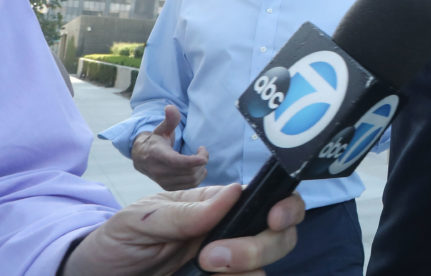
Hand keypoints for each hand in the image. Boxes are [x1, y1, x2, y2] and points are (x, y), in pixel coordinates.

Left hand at [62, 183, 304, 275]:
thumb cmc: (116, 242)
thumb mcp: (140, 220)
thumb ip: (185, 213)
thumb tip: (234, 192)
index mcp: (217, 207)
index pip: (269, 199)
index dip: (286, 207)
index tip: (274, 219)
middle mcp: (230, 235)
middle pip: (279, 237)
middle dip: (258, 247)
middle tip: (211, 258)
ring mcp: (226, 268)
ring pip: (263, 271)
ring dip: (243, 272)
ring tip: (201, 274)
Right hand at [132, 105, 208, 189]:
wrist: (142, 157)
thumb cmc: (156, 141)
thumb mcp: (162, 129)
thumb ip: (169, 119)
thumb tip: (170, 107)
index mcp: (157, 155)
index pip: (178, 162)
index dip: (195, 160)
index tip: (203, 151)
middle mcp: (159, 171)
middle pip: (189, 171)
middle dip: (201, 161)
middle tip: (202, 151)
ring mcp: (163, 181)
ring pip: (191, 180)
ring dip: (201, 170)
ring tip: (200, 160)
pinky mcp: (168, 187)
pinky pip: (189, 186)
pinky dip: (197, 178)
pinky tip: (196, 168)